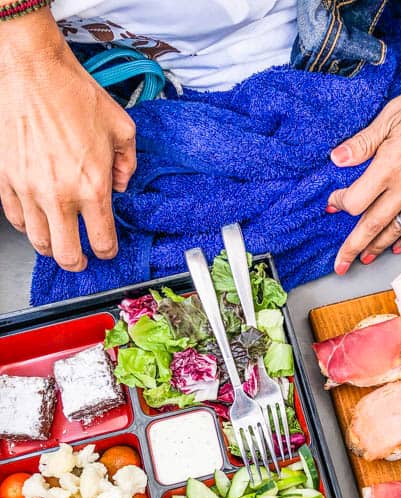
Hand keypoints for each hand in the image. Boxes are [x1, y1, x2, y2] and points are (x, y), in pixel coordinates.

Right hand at [0, 11, 135, 270]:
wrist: (31, 70)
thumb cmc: (73, 93)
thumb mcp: (121, 127)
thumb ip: (127, 164)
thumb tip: (121, 185)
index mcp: (93, 186)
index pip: (102, 241)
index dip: (107, 252)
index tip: (107, 250)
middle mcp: (60, 194)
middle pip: (67, 255)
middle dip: (78, 263)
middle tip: (81, 260)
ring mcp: (29, 190)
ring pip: (39, 242)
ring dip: (51, 247)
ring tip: (58, 242)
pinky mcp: (5, 180)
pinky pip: (15, 219)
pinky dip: (27, 226)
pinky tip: (36, 220)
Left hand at [327, 67, 400, 273]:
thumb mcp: (394, 113)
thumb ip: (364, 141)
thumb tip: (337, 158)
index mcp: (390, 165)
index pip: (356, 201)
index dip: (341, 203)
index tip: (334, 202)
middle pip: (372, 225)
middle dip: (352, 247)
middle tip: (340, 264)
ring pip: (397, 230)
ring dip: (378, 247)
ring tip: (365, 258)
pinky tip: (398, 247)